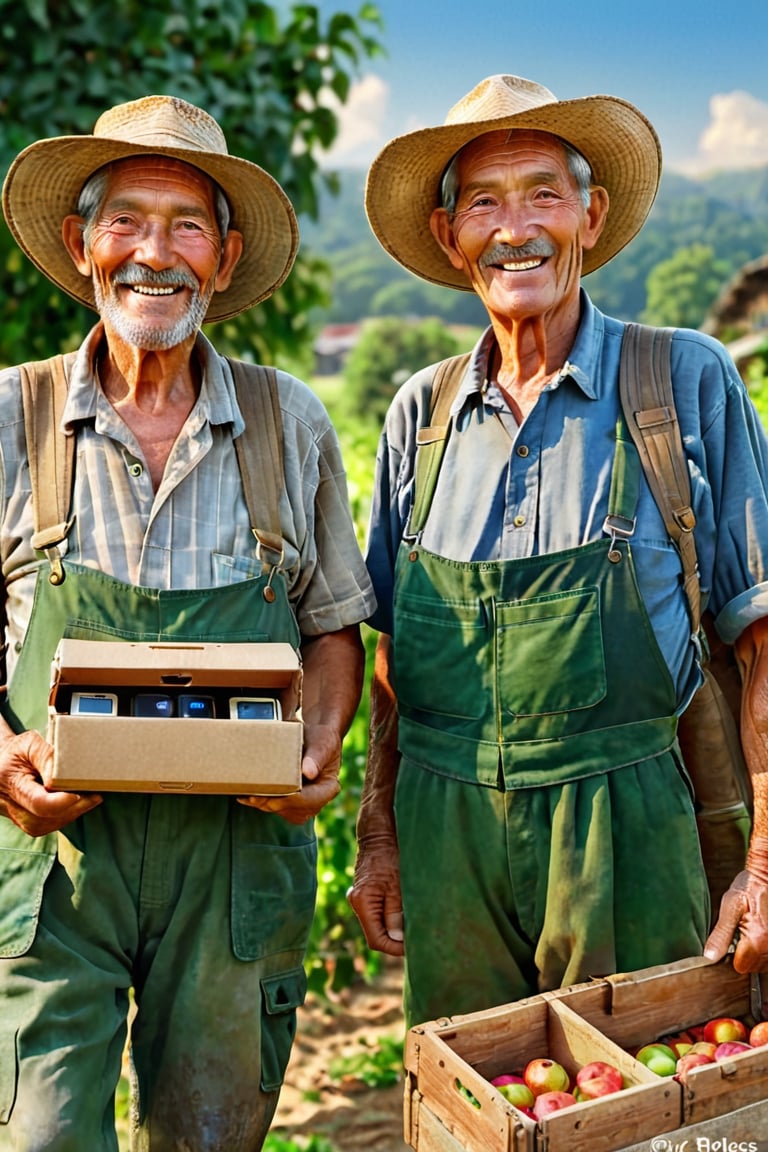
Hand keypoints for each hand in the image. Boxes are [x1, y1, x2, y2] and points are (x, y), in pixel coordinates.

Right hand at [0, 729, 101, 836]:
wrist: (1, 761)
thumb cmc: (17, 750)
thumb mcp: (29, 743)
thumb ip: (47, 756)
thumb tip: (66, 773)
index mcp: (11, 782)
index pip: (38, 802)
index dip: (61, 802)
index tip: (78, 792)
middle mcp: (9, 804)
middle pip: (40, 820)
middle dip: (71, 810)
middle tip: (94, 796)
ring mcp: (14, 814)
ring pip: (41, 826)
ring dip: (69, 815)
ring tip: (90, 799)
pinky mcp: (21, 819)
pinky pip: (41, 826)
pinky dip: (62, 817)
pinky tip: (77, 805)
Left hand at [237, 722, 340, 824]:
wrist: (314, 736)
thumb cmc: (320, 738)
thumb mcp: (322, 743)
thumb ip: (316, 757)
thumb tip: (309, 773)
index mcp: (329, 788)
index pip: (310, 800)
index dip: (291, 799)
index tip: (273, 795)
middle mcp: (317, 800)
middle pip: (293, 809)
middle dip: (272, 803)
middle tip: (253, 797)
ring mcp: (303, 803)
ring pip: (281, 810)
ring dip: (264, 804)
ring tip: (247, 796)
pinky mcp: (290, 800)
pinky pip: (275, 806)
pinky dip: (261, 801)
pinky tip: (246, 795)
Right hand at [347, 832, 404, 955]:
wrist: (379, 834)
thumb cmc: (390, 856)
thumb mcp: (397, 885)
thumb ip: (395, 913)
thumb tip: (397, 938)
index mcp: (362, 902)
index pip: (376, 939)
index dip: (395, 948)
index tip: (413, 948)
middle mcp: (357, 903)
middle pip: (376, 934)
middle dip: (396, 940)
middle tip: (418, 940)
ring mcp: (360, 899)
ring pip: (377, 924)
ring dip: (394, 929)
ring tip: (414, 927)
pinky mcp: (366, 894)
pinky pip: (378, 913)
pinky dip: (391, 918)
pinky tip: (406, 915)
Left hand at [704, 836, 767, 970]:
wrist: (766, 875)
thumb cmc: (748, 887)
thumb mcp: (729, 906)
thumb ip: (721, 934)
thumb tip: (710, 956)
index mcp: (757, 940)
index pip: (741, 967)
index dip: (732, 956)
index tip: (731, 940)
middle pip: (754, 966)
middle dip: (745, 952)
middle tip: (742, 929)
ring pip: (764, 963)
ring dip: (756, 950)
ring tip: (752, 928)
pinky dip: (765, 947)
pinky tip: (759, 930)